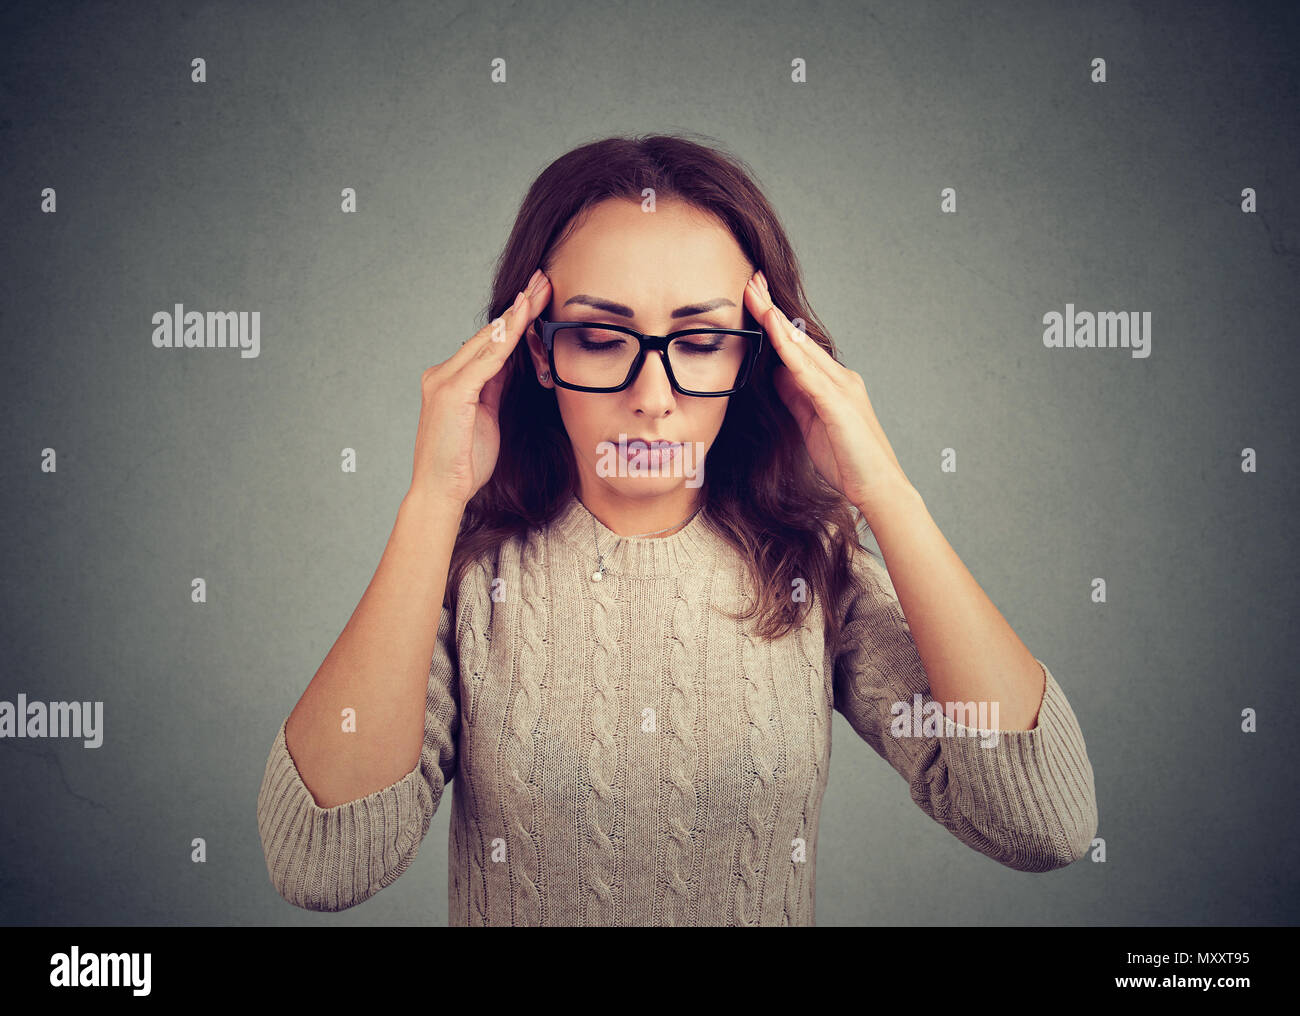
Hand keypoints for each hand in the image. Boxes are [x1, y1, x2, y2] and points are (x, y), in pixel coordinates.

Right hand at [409, 269, 551, 506]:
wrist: (441, 491)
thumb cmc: (463, 462)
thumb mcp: (486, 417)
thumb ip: (494, 388)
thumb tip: (511, 364)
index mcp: (451, 379)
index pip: (488, 343)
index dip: (514, 319)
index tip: (536, 296)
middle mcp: (443, 373)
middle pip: (489, 334)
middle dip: (519, 306)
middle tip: (543, 278)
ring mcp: (445, 380)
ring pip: (488, 340)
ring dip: (517, 313)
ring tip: (539, 289)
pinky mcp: (453, 392)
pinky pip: (487, 359)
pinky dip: (507, 338)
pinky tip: (523, 319)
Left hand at [743, 269, 912, 518]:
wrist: (879, 489)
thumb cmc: (848, 461)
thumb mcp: (811, 423)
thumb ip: (796, 396)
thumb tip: (776, 373)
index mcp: (832, 383)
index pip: (798, 345)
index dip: (774, 321)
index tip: (754, 297)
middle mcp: (840, 378)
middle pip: (799, 337)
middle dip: (772, 308)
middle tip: (750, 279)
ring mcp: (841, 388)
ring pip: (803, 347)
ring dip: (776, 321)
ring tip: (756, 295)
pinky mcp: (838, 404)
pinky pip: (809, 372)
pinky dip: (790, 350)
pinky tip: (775, 333)